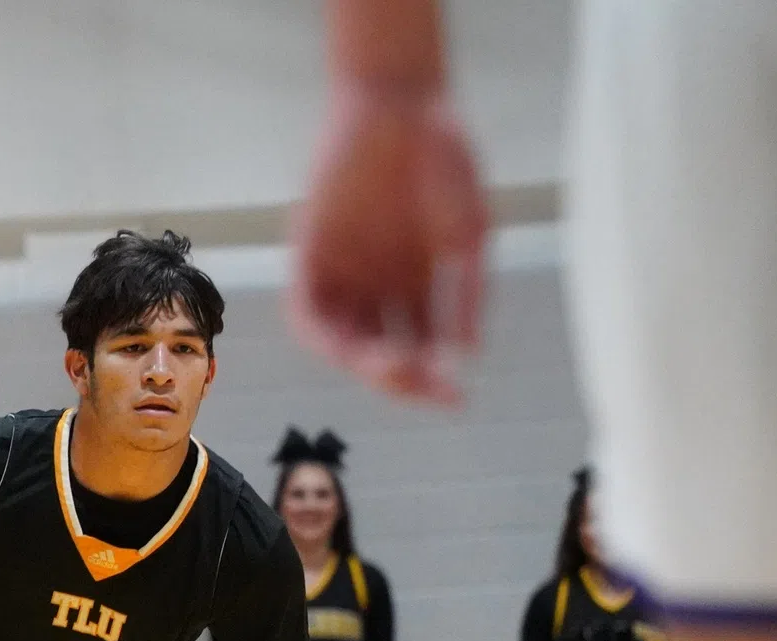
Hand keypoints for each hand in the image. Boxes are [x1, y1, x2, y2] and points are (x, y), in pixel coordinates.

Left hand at [289, 87, 488, 405]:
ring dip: (364, 363)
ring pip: (345, 338)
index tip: (456, 399)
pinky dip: (324, 334)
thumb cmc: (444, 162)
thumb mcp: (468, 236)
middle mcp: (379, 287)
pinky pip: (307, 311)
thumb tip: (468, 357)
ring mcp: (344, 273)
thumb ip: (466, 295)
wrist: (402, 105)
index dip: (435, 378)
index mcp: (419, 284)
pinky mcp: (310, 257)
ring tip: (392, 370)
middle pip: (383, 351)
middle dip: (402, 376)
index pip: (423, 347)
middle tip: (424, 385)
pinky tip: (347, 349)